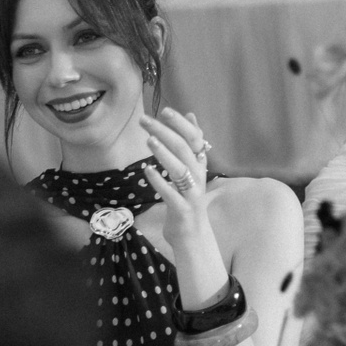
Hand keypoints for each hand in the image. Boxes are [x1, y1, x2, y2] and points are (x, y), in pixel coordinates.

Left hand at [141, 107, 218, 256]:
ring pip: (179, 169)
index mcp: (201, 164)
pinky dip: (158, 181)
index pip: (195, 138)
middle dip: (165, 132)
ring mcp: (192, 193)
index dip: (181, 124)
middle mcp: (199, 176)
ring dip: (164, 154)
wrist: (193, 235)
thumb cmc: (188, 198)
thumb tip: (191, 114)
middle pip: (184, 149)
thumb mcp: (193, 169)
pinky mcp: (182, 209)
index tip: (165, 111)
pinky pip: (170, 193)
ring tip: (149, 140)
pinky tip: (146, 170)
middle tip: (145, 121)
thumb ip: (191, 143)